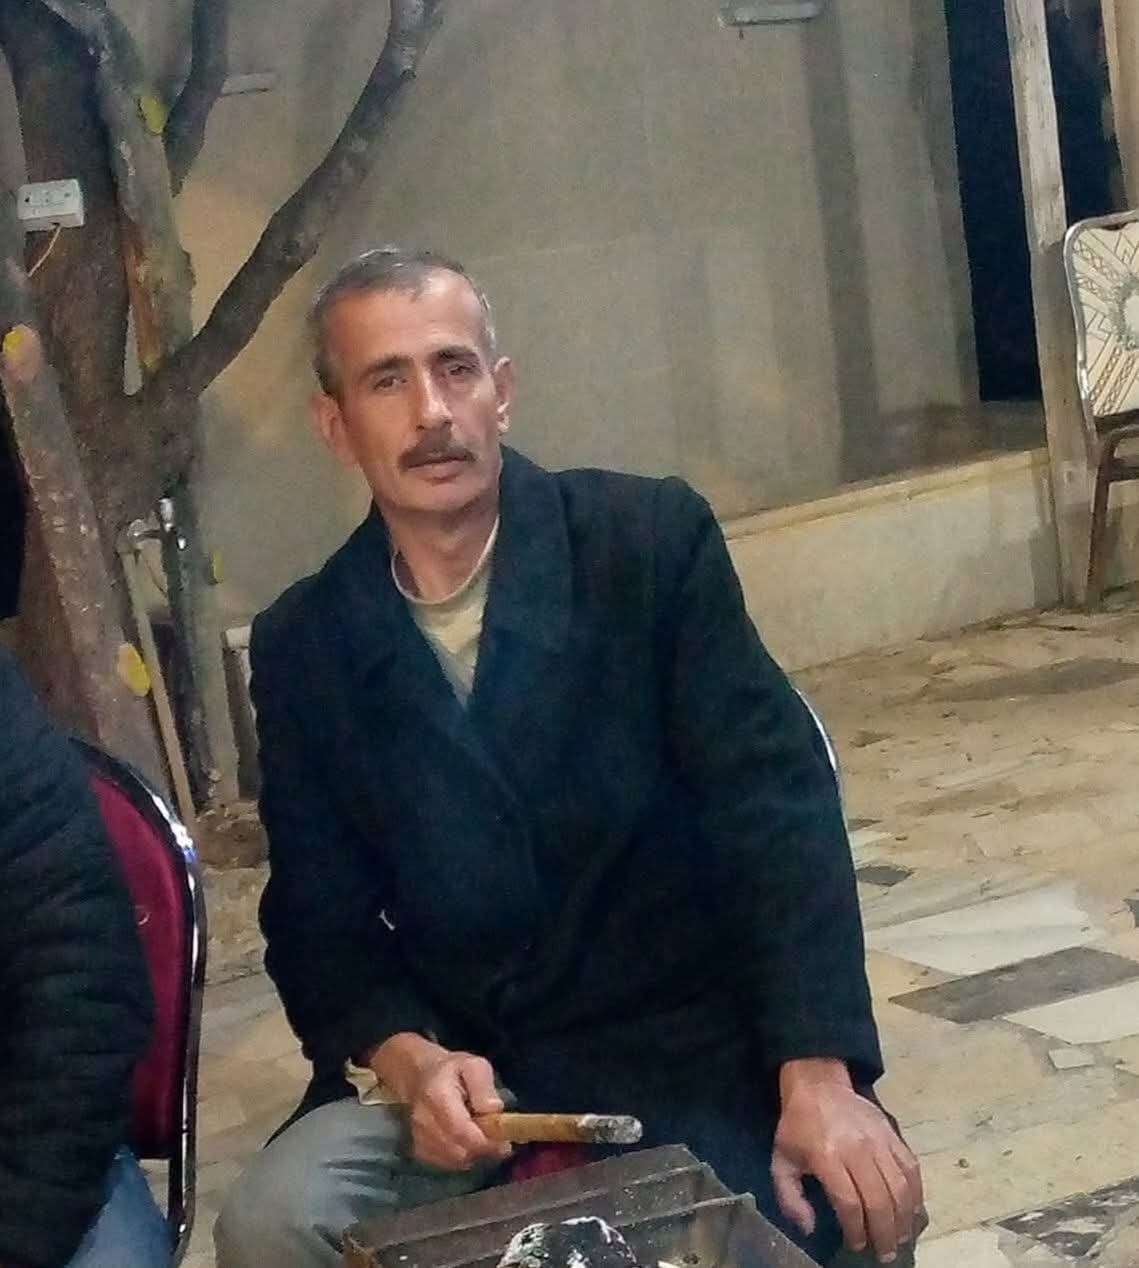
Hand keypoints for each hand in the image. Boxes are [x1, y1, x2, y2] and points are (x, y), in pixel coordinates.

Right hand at [370, 1033, 511, 1170]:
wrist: (421, 1077)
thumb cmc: (453, 1071)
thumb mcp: (475, 1066)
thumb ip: (484, 1086)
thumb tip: (495, 1109)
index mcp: (437, 1096)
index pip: (461, 1131)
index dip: (485, 1142)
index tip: (505, 1141)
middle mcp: (424, 1121)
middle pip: (459, 1152)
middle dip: (483, 1150)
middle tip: (500, 1141)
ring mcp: (419, 1138)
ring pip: (455, 1161)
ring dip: (475, 1155)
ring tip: (484, 1138)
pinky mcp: (420, 1150)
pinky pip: (447, 1164)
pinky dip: (463, 1159)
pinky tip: (469, 1143)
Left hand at [772, 1059, 923, 1262]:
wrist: (818, 1084)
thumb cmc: (798, 1126)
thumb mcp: (781, 1159)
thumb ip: (789, 1197)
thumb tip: (809, 1227)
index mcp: (826, 1156)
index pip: (849, 1202)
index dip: (855, 1230)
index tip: (855, 1244)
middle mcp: (857, 1149)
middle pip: (879, 1200)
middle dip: (884, 1233)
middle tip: (884, 1253)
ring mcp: (879, 1141)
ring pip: (900, 1187)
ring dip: (904, 1219)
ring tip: (901, 1238)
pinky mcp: (893, 1134)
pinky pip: (911, 1168)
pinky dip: (916, 1193)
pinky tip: (912, 1211)